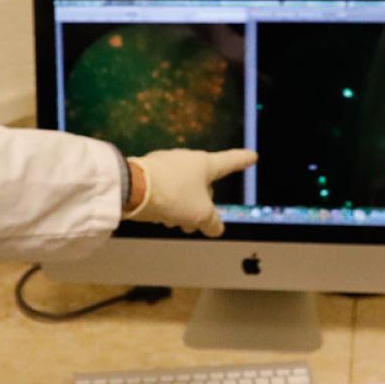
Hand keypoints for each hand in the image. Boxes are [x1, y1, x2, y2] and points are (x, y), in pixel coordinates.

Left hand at [123, 149, 257, 236]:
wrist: (133, 189)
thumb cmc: (172, 195)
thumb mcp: (200, 215)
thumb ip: (213, 222)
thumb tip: (216, 227)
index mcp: (205, 164)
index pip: (230, 162)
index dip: (242, 160)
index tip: (251, 156)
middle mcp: (187, 160)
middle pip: (203, 184)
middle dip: (202, 205)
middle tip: (197, 222)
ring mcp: (167, 164)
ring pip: (183, 189)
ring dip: (183, 207)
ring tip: (175, 222)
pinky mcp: (149, 171)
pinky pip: (166, 189)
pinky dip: (167, 203)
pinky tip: (160, 215)